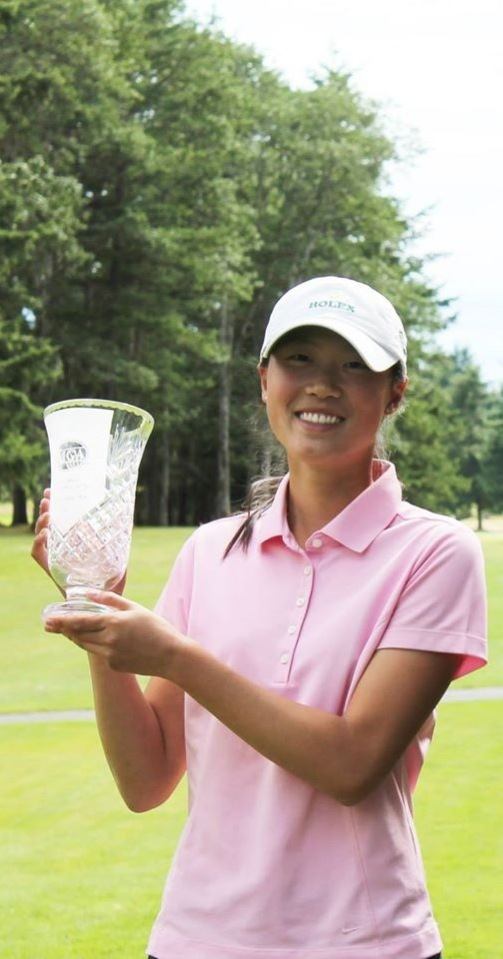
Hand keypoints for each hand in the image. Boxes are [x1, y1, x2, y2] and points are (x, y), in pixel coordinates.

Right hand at [31, 490, 126, 594]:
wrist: (105, 610)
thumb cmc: (112, 586)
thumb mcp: (118, 560)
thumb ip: (119, 544)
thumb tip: (128, 519)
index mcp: (75, 547)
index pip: (62, 523)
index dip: (58, 507)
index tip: (57, 491)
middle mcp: (62, 553)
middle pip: (49, 526)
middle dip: (47, 508)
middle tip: (49, 494)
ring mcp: (55, 562)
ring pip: (40, 538)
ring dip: (41, 523)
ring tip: (48, 513)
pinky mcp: (52, 572)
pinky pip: (38, 555)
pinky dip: (39, 543)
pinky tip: (46, 533)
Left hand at [44, 591, 183, 676]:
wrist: (171, 656)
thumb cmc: (156, 628)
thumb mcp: (135, 608)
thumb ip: (110, 600)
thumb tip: (90, 593)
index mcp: (114, 623)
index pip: (81, 621)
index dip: (62, 621)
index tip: (49, 619)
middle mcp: (109, 641)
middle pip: (79, 635)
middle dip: (64, 630)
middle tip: (50, 624)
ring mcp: (110, 656)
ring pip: (86, 645)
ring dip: (76, 637)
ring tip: (68, 630)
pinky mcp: (114, 666)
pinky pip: (100, 654)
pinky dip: (97, 645)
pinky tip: (103, 640)